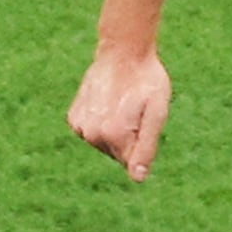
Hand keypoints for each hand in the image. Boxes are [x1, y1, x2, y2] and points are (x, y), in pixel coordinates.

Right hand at [69, 48, 171, 182]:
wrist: (123, 53)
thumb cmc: (147, 82)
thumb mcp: (157, 113)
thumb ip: (146, 148)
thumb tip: (137, 178)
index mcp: (113, 135)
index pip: (131, 162)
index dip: (144, 143)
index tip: (145, 120)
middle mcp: (91, 134)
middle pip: (117, 153)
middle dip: (130, 138)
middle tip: (136, 111)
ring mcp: (79, 126)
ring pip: (104, 143)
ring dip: (116, 130)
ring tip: (123, 105)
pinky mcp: (73, 118)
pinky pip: (92, 131)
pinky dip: (102, 122)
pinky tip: (108, 104)